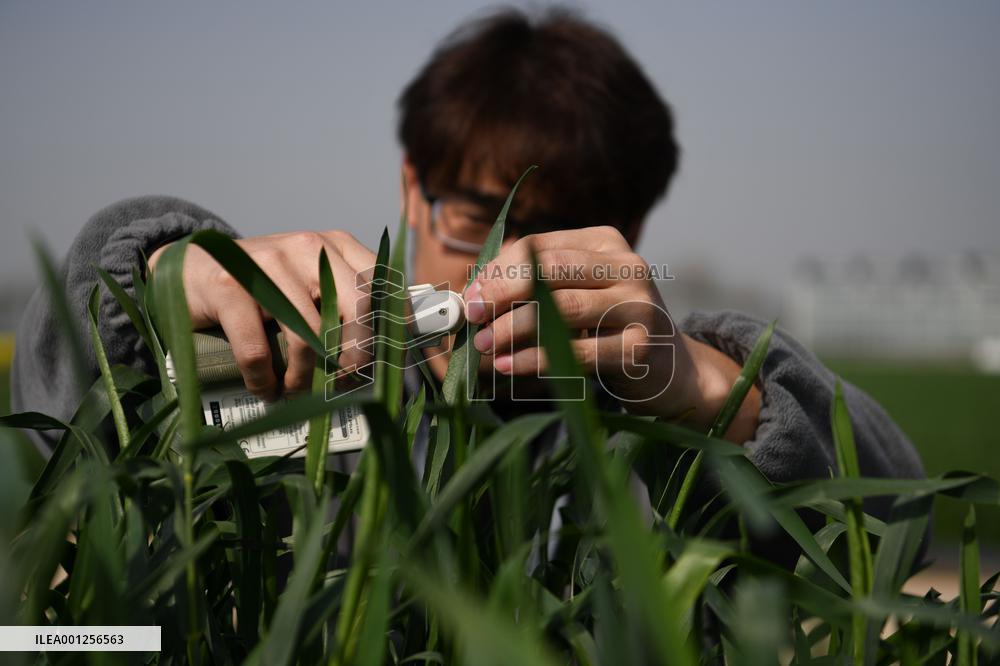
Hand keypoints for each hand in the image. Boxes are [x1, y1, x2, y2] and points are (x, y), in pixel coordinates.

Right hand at [149, 230, 375, 400]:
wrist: (186, 269)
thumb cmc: (259, 287)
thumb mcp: (305, 284)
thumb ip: (342, 303)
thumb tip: (388, 348)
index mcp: (332, 246)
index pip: (381, 282)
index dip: (396, 323)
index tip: (397, 358)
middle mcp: (305, 247)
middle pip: (356, 306)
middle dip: (359, 354)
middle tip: (348, 382)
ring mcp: (265, 264)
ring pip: (307, 335)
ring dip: (305, 378)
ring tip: (296, 394)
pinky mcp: (228, 286)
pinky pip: (257, 349)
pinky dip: (263, 379)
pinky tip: (265, 389)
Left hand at [461, 226, 759, 440]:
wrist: (670, 372)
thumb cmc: (607, 331)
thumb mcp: (575, 298)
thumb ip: (532, 289)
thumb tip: (471, 294)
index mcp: (606, 243)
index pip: (539, 247)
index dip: (497, 270)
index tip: (469, 295)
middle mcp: (627, 266)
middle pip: (549, 270)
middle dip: (501, 292)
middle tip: (472, 316)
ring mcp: (639, 305)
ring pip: (561, 309)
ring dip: (513, 328)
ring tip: (483, 344)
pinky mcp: (642, 346)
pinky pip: (578, 351)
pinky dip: (535, 359)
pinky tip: (507, 366)